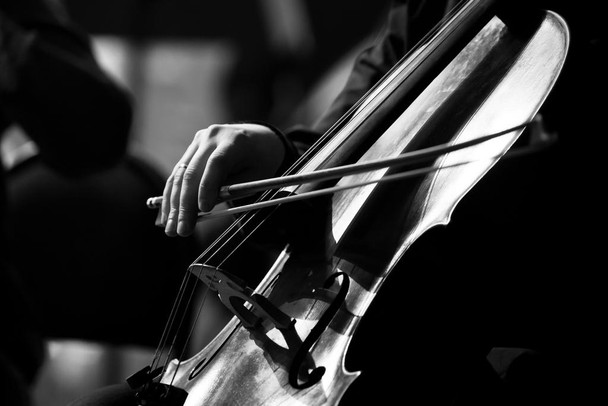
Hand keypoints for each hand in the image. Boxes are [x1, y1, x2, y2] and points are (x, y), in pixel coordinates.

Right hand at [161, 123, 284, 236]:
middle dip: (185, 205)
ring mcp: (198, 141)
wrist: (259, 138)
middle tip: (181, 231)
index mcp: (234, 141)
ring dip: (173, 204)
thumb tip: (203, 208)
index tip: (203, 210)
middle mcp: (212, 137)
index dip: (207, 187)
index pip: (216, 164)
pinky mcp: (191, 148)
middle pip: (192, 172)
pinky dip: (172, 196)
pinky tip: (167, 215)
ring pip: (179, 175)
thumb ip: (233, 190)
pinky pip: (178, 174)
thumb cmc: (261, 161)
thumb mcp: (258, 176)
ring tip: (171, 229)